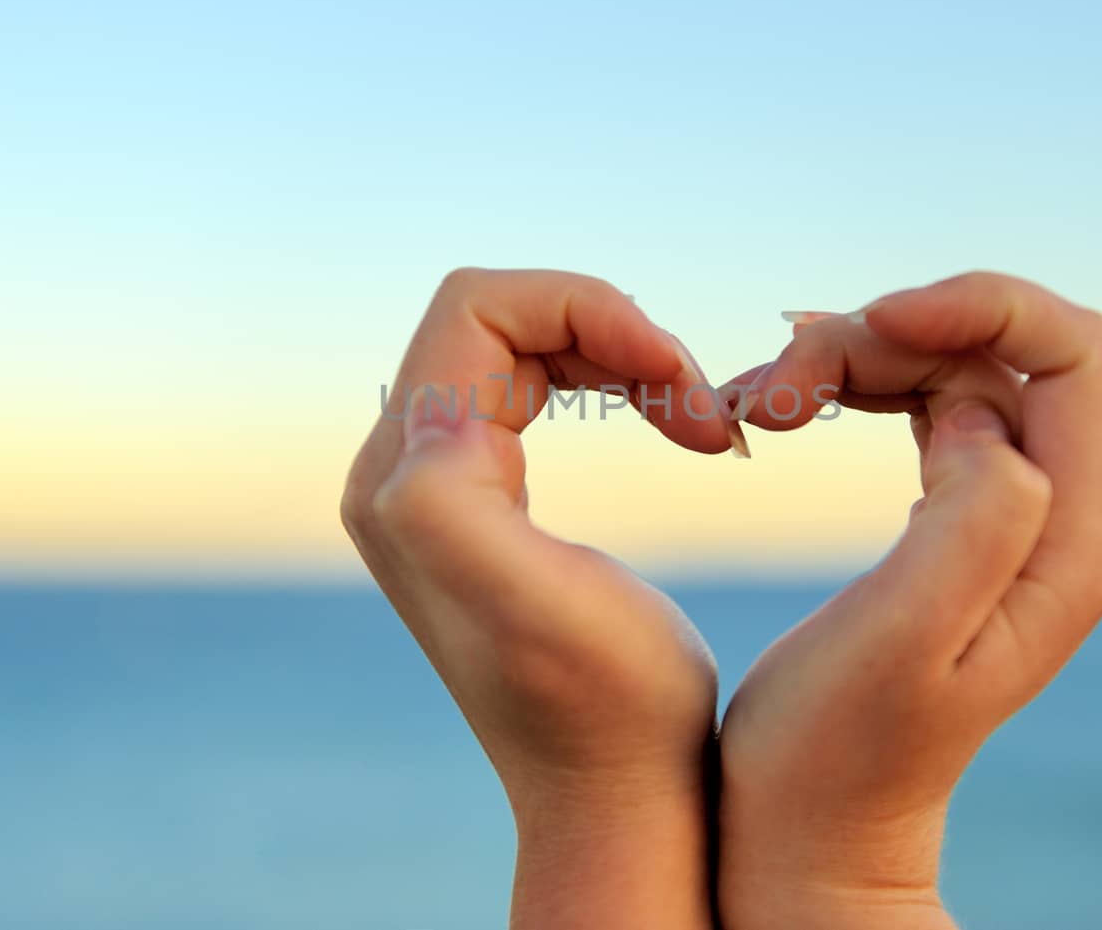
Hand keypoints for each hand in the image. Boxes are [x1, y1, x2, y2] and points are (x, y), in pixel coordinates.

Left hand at [340, 268, 739, 929]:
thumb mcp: (539, 610)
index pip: (477, 310)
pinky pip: (532, 382)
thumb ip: (451, 508)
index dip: (588, 309)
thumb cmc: (612, 708)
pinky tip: (664, 419)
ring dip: (619, 355)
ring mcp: (438, 485)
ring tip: (696, 417)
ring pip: (522, 342)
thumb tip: (434, 419)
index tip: (678, 374)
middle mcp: (402, 473)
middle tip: (698, 400)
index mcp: (408, 482)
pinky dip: (609, 379)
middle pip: (497, 316)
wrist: (623, 792)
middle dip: (609, 331)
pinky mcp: (481, 498)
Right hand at [717, 272, 1101, 929]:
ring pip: (950, 372)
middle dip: (888, 335)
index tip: (869, 322)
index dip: (981, 307)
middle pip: (999, 353)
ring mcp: (1003, 521)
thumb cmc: (836, 752)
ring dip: (854, 360)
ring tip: (761, 404)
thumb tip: (979, 415)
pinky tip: (782, 413)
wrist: (810, 832)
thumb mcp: (900, 641)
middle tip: (776, 388)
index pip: (1075, 356)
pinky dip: (851, 388)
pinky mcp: (949, 522)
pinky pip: (920, 408)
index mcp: (1065, 545)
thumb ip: (969, 520)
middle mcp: (1052, 522)